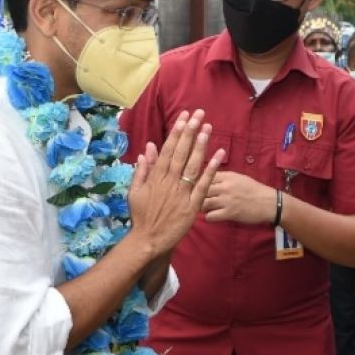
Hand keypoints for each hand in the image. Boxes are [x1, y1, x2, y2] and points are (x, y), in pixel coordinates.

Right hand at [128, 110, 223, 256]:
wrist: (148, 240)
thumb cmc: (141, 216)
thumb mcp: (135, 191)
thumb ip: (142, 169)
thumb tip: (147, 149)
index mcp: (156, 177)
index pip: (168, 149)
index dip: (177, 132)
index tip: (183, 117)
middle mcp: (170, 181)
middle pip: (182, 152)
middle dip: (190, 131)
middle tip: (198, 114)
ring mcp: (182, 192)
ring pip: (193, 164)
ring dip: (201, 145)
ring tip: (207, 128)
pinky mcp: (193, 205)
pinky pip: (204, 184)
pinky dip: (212, 169)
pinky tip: (219, 154)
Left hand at [202, 171, 275, 224]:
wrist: (269, 203)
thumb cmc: (254, 190)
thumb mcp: (239, 178)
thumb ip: (224, 177)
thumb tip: (208, 178)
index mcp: (228, 176)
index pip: (205, 176)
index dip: (201, 182)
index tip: (200, 187)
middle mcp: (225, 187)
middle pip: (201, 189)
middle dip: (199, 195)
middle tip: (201, 200)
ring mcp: (226, 200)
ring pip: (203, 203)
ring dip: (203, 207)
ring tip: (207, 208)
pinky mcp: (229, 213)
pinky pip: (210, 216)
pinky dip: (209, 217)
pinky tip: (214, 216)